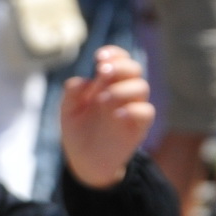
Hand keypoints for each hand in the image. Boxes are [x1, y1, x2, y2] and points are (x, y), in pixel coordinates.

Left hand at [59, 46, 153, 188]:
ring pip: (141, 87)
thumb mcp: (69, 111)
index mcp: (107, 83)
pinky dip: (133, 110)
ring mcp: (132, 107)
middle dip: (120, 66)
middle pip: (134, 69)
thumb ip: (71, 94)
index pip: (118, 60)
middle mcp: (123, 92)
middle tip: (102, 72)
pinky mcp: (139, 126)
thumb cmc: (78, 131)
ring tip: (102, 100)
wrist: (85, 161)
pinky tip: (116, 115)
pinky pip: (146, 112)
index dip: (113, 54)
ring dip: (122, 88)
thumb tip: (82, 81)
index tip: (99, 57)